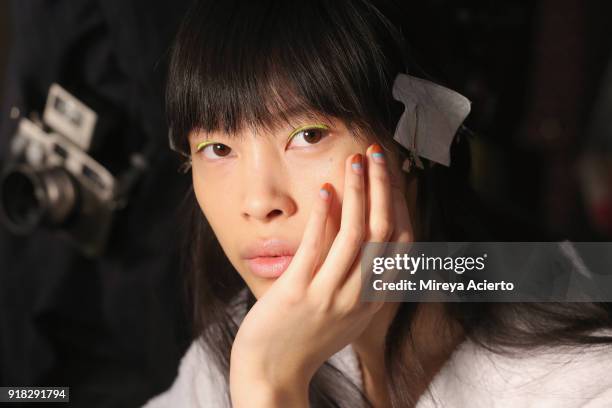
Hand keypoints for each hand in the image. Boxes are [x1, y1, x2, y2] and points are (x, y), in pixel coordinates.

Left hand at [229, 143, 413, 406]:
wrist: (273, 375)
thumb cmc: (308, 337)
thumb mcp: (348, 309)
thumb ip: (361, 275)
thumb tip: (363, 227)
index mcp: (376, 299)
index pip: (403, 242)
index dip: (401, 203)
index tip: (393, 173)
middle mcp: (361, 296)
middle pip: (384, 231)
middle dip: (383, 188)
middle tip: (377, 154)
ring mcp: (330, 296)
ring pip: (355, 235)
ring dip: (358, 193)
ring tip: (355, 161)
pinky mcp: (298, 294)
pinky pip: (317, 248)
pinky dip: (325, 216)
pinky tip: (326, 191)